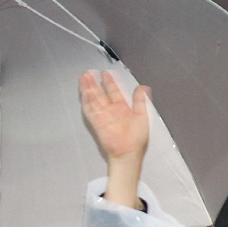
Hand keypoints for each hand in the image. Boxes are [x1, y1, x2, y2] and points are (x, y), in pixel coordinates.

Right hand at [79, 71, 150, 209]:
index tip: (106, 73)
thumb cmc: (137, 140)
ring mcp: (103, 117)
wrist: (129, 153)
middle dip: (94, 83)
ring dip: (88, 89)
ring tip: (83, 78)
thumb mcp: (143, 116)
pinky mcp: (97, 124)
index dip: (110, 82)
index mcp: (123, 109)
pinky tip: (84, 93)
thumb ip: (141, 101)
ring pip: (93, 100)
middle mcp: (111, 112)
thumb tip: (143, 88)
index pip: (115, 92)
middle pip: (100, 94)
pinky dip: (87, 102)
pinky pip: (90, 111)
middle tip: (88, 73)